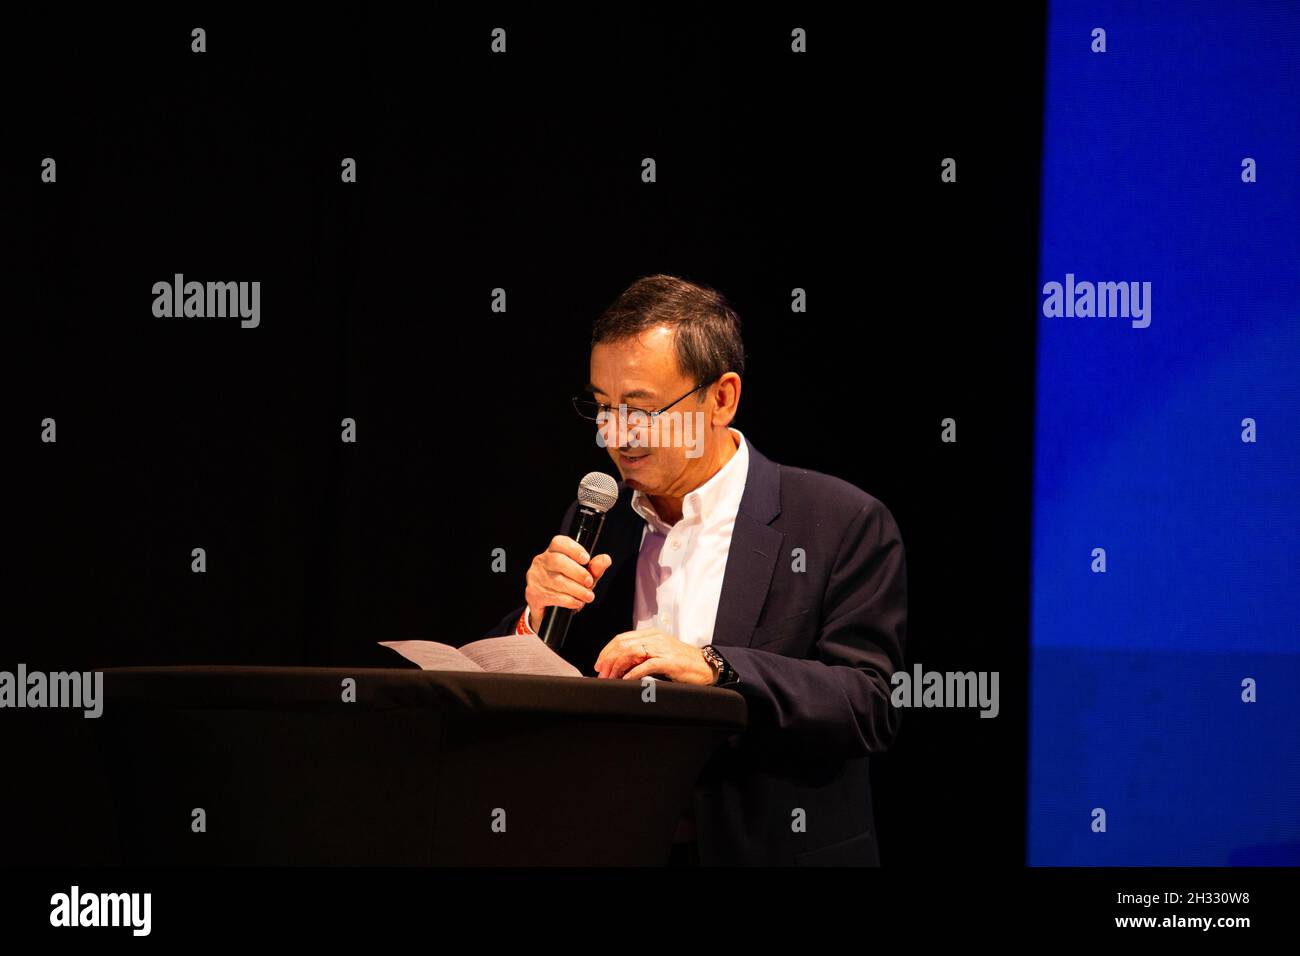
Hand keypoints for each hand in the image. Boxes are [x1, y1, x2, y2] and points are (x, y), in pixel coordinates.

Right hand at [524, 535, 612, 630]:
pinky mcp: (533, 594)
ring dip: (577, 590)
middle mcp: (541, 562)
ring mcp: (535, 578)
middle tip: (589, 582)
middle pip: (558, 561)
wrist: (547, 609)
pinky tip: (577, 603)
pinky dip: (569, 600)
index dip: (573, 549)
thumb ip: (594, 568)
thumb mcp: (583, 576)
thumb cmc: (566, 586)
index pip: (559, 542)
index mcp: (552, 552)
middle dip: (577, 572)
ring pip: (557, 581)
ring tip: (588, 596)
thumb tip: (605, 559)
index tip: (586, 559)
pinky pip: (553, 596)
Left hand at [594, 628, 716, 684]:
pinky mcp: (668, 661)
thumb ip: (642, 656)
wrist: (705, 666)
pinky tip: (625, 680)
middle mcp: (655, 638)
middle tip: (601, 674)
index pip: (622, 638)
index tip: (599, 664)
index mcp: (651, 634)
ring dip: (617, 668)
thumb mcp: (659, 654)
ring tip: (610, 678)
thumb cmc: (682, 663)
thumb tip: (621, 666)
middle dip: (608, 660)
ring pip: (630, 653)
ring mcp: (661, 648)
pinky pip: (645, 665)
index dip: (606, 651)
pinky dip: (632, 673)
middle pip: (622, 644)